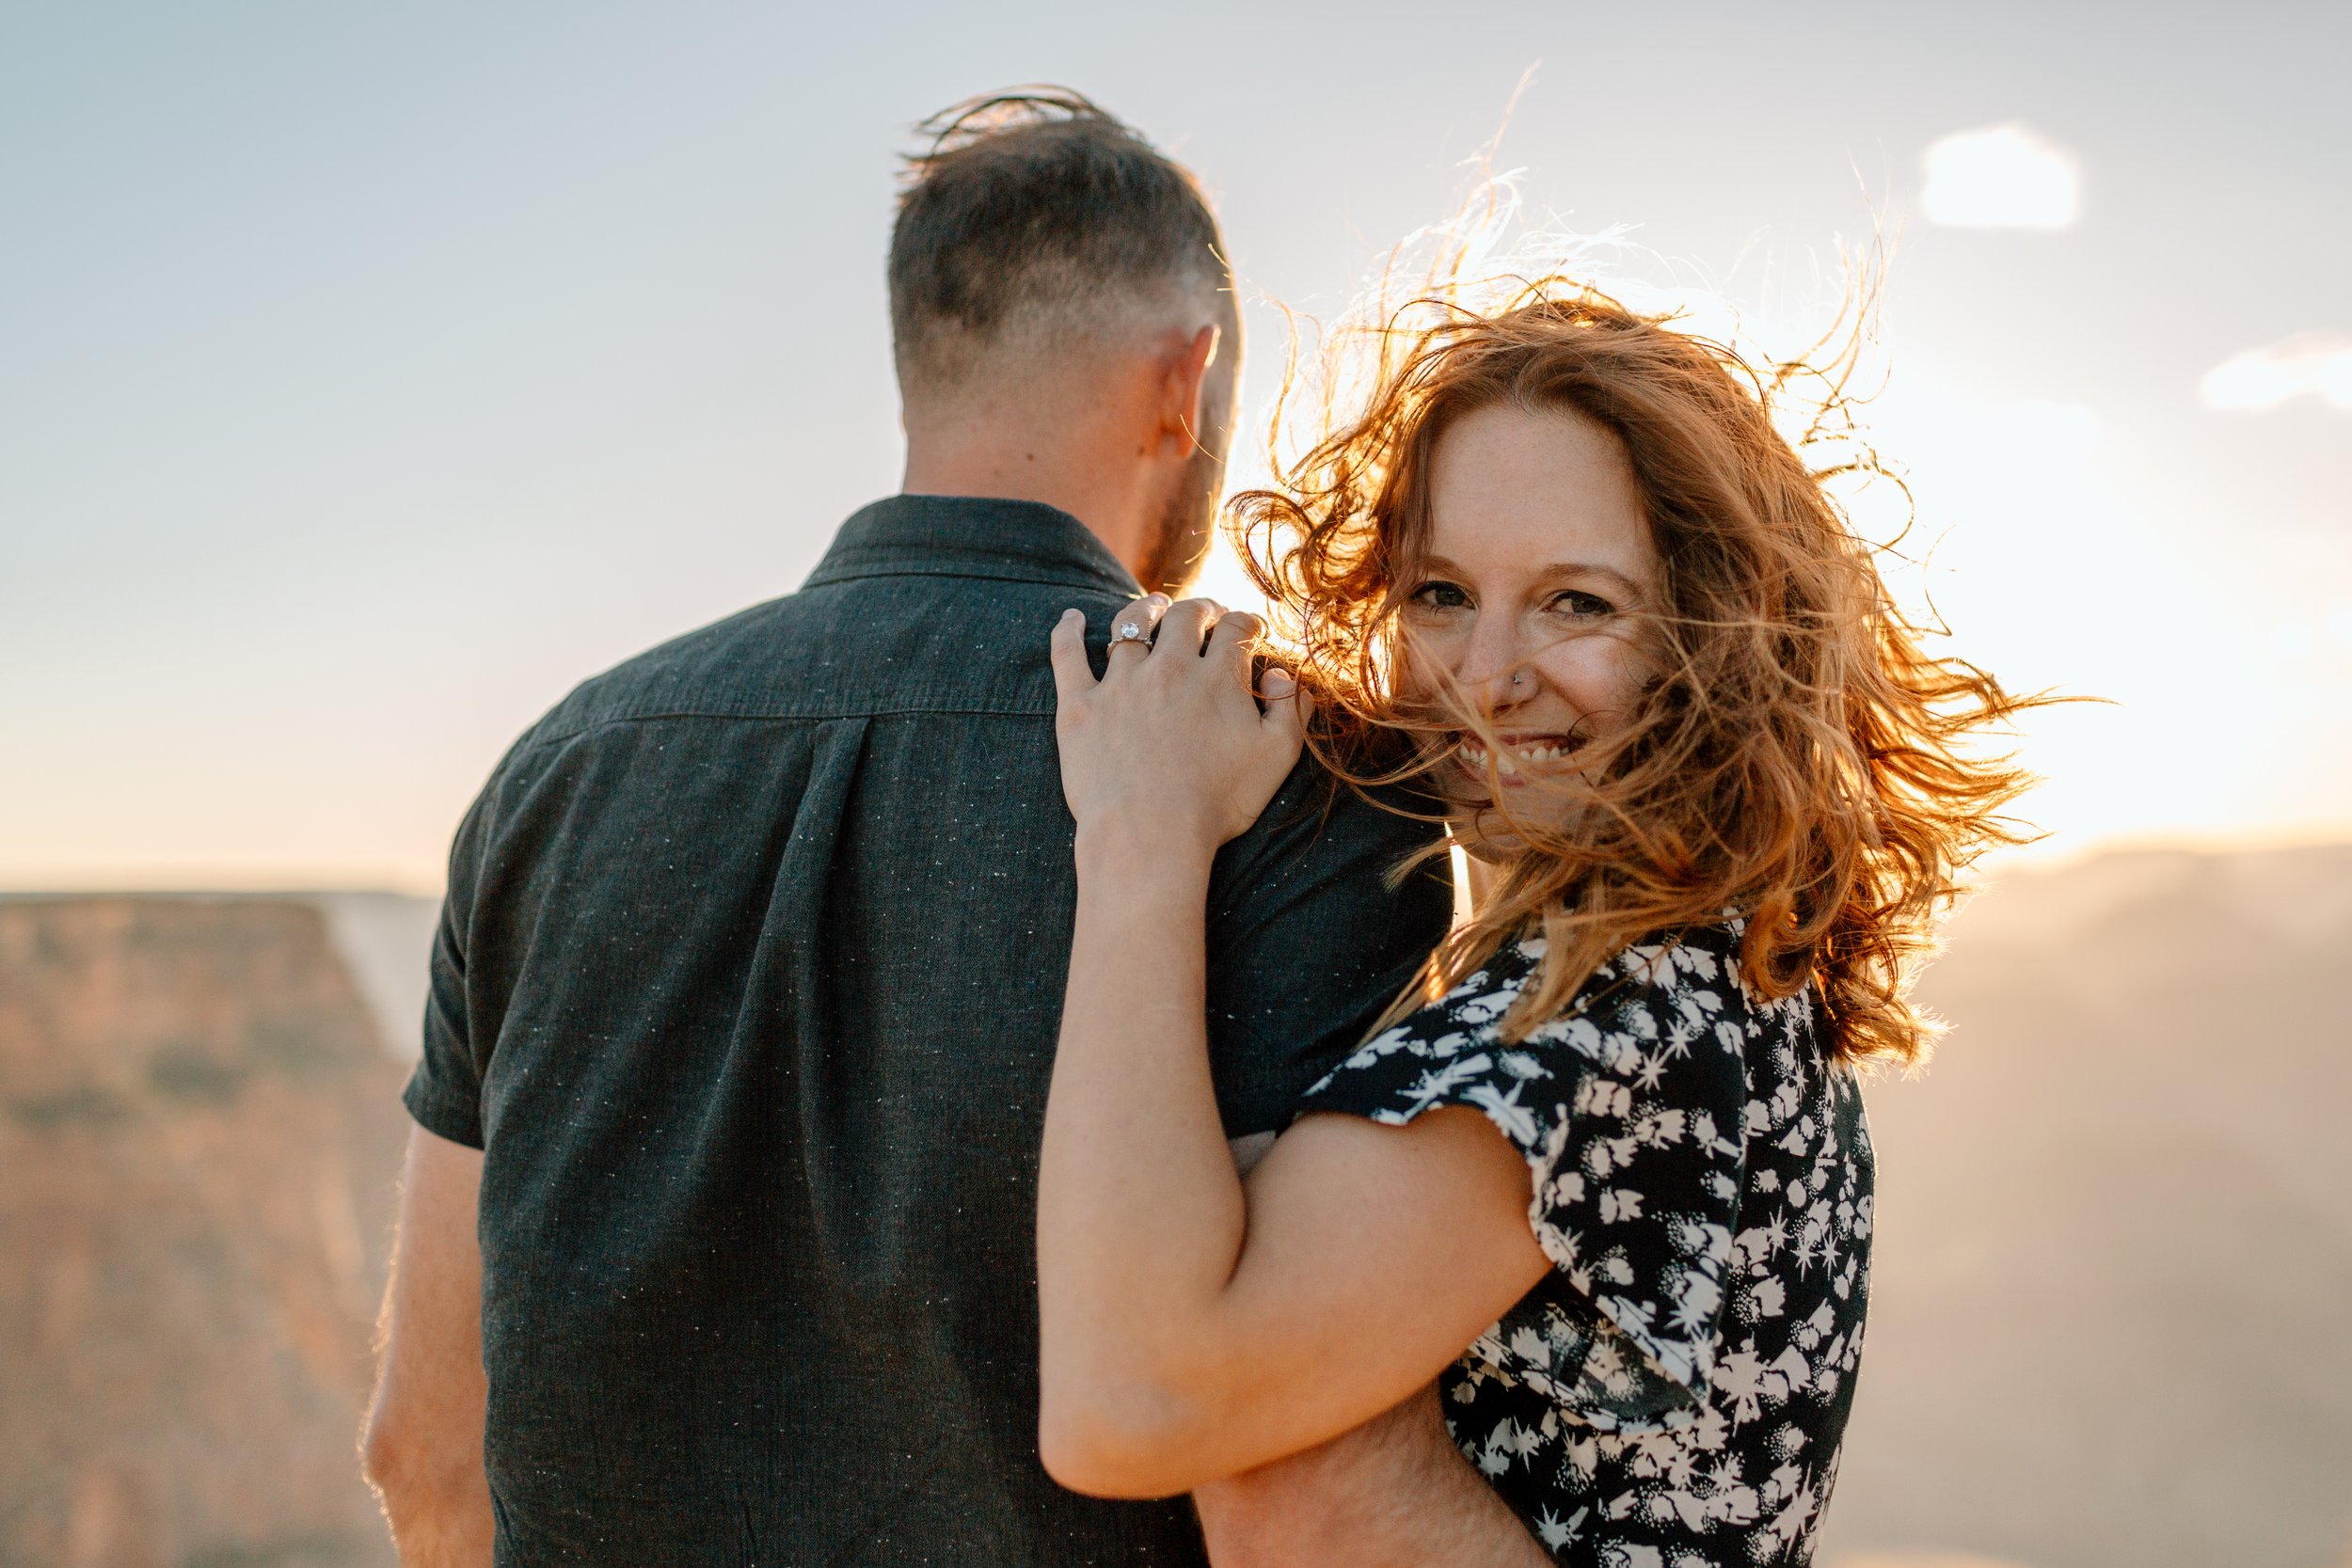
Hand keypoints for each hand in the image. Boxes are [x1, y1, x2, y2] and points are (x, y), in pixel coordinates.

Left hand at [1050, 597, 1307, 857]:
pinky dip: (1068, 631)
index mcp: (1217, 678)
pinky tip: (1072, 617)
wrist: (1148, 835)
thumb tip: (1284, 676)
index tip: (1249, 628)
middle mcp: (1169, 668)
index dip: (1246, 623)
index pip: (1236, 630)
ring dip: (1146, 610)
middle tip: (1207, 612)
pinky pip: (1068, 655)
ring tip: (1154, 606)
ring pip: (1131, 626)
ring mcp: (1120, 683)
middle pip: (1186, 617)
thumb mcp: (1277, 759)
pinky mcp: (1080, 706)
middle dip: (1202, 609)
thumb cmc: (1216, 804)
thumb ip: (1291, 710)